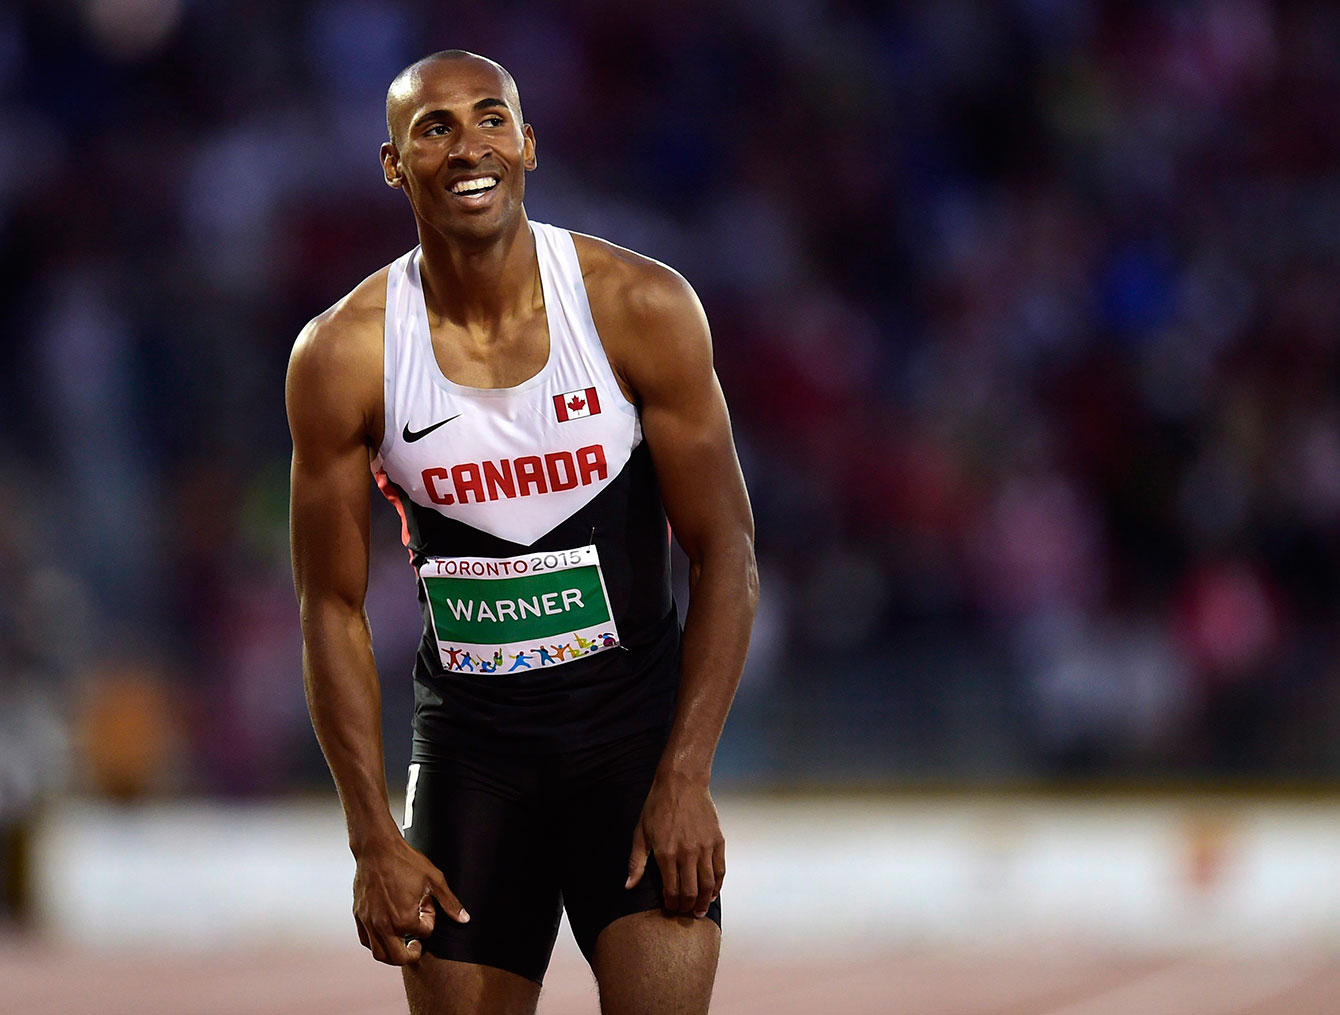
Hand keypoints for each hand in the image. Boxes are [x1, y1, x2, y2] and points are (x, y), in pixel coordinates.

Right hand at [352, 835, 467, 964]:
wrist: (377, 848)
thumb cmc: (403, 860)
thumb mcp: (434, 879)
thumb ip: (449, 902)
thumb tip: (463, 918)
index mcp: (404, 918)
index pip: (424, 933)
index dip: (429, 919)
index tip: (426, 905)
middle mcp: (384, 925)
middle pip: (399, 958)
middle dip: (412, 954)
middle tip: (416, 946)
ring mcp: (369, 922)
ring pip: (380, 954)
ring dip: (393, 954)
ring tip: (401, 943)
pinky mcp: (359, 916)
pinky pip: (366, 940)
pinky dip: (376, 943)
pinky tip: (385, 933)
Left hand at [625, 771, 724, 917]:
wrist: (682, 783)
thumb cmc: (658, 806)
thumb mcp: (640, 833)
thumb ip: (636, 862)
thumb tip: (628, 886)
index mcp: (666, 853)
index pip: (671, 890)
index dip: (672, 905)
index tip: (671, 909)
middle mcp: (687, 853)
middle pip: (692, 892)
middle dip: (688, 908)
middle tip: (686, 914)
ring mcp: (704, 848)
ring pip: (708, 885)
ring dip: (705, 902)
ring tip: (701, 910)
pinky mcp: (717, 841)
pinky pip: (720, 870)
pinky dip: (718, 885)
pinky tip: (713, 892)